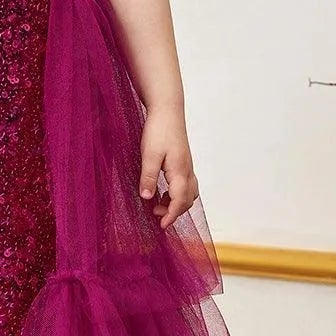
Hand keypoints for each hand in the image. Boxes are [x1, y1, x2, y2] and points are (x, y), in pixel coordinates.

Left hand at [138, 112, 197, 230]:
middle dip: (174, 211)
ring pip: (189, 192)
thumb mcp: (149, 154)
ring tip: (158, 205)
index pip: (179, 201)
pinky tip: (162, 191)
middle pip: (187, 200)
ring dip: (176, 203)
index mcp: (179, 171)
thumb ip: (148, 177)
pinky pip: (185, 184)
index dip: (171, 215)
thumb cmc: (158, 130)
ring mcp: (187, 166)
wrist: (167, 110)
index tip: (162, 226)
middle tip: (155, 215)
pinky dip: (177, 193)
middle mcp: (187, 170)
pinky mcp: (183, 161)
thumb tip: (147, 198)